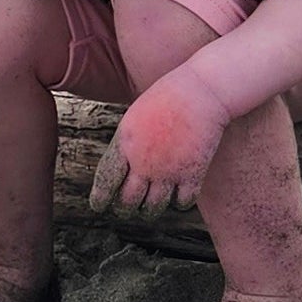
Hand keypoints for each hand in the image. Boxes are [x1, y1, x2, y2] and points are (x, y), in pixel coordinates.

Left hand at [90, 71, 230, 215]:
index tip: (100, 205)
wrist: (202, 90)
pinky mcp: (192, 174)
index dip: (101, 199)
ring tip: (150, 207)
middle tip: (127, 208)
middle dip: (125, 209)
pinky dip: (179, 203)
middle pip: (127, 202)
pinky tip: (178, 196)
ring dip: (150, 210)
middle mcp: (143, 163)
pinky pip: (182, 203)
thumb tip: (124, 166)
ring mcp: (168, 171)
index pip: (106, 181)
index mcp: (125, 144)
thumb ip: (127, 144)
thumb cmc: (169, 96)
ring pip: (152, 209)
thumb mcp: (136, 117)